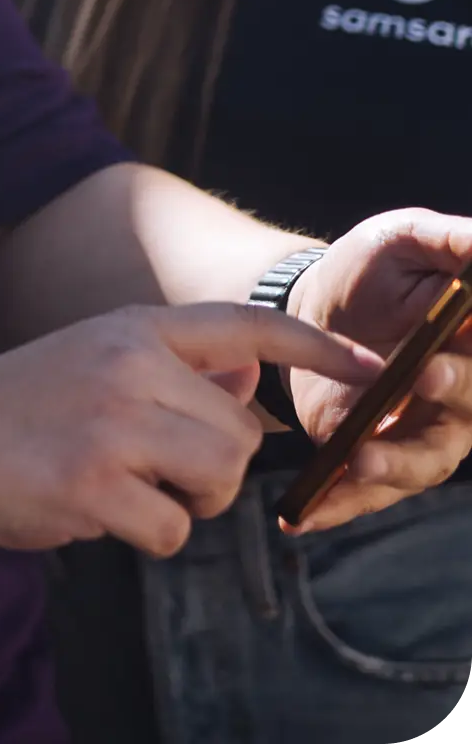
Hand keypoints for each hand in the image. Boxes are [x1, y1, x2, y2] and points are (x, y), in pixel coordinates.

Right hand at [0, 303, 377, 557]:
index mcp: (132, 328)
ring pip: (218, 478)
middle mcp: (128, 364)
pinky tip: (92, 509)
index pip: (242, 325)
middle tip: (158, 472)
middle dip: (217, 468)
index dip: (313, 341)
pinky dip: (145, 535)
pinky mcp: (92, 482)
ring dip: (190, 503)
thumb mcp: (96, 358)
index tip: (367, 364)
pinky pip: (171, 530)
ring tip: (131, 491)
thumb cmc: (21, 402)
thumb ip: (171, 368)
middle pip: (240, 431)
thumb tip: (253, 381)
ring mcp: (111, 421)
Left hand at [284, 209, 471, 532]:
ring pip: (423, 462)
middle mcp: (460, 401)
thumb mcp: (405, 238)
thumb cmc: (369, 270)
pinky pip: (363, 493)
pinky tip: (300, 516)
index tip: (461, 333)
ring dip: (395, 463)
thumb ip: (451, 239)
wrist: (307, 304)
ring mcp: (419, 436)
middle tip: (422, 373)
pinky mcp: (373, 457)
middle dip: (451, 391)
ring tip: (361, 456)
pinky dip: (335, 505)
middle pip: (469, 406)